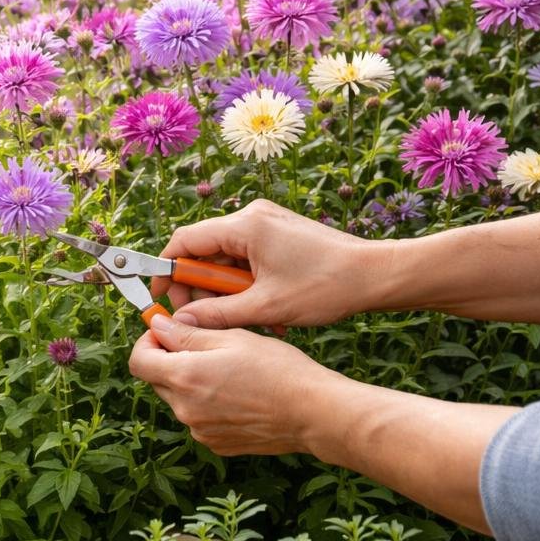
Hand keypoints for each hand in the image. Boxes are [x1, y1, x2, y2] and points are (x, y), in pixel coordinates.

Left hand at [127, 313, 341, 456]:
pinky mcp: (216, 443)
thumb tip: (156, 325)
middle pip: (158, 380)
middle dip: (171, 361)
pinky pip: (199, 418)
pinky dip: (208, 404)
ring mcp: (200, 430)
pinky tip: (238, 395)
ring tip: (228, 372)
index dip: (147, 343)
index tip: (165, 333)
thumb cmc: (279, 370)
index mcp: (185, 378)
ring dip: (191, 383)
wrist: (313, 413)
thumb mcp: (232, 338)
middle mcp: (185, 409)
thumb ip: (187, 333)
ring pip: (179, 400)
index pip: (138, 361)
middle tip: (203, 347)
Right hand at [149, 200, 387, 329]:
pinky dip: (246, 286)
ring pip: (225, 260)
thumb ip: (216, 314)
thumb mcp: (265, 307)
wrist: (377, 275)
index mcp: (244, 226)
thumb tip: (180, 322)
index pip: (184, 242)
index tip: (161, 299)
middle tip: (203, 319)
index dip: (167, 272)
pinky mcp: (279, 235)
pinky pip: (246, 260)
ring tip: (244, 319)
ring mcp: (267, 224)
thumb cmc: (327, 286)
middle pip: (203, 252)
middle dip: (200, 288)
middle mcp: (252, 217)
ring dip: (227, 292)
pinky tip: (263, 310)